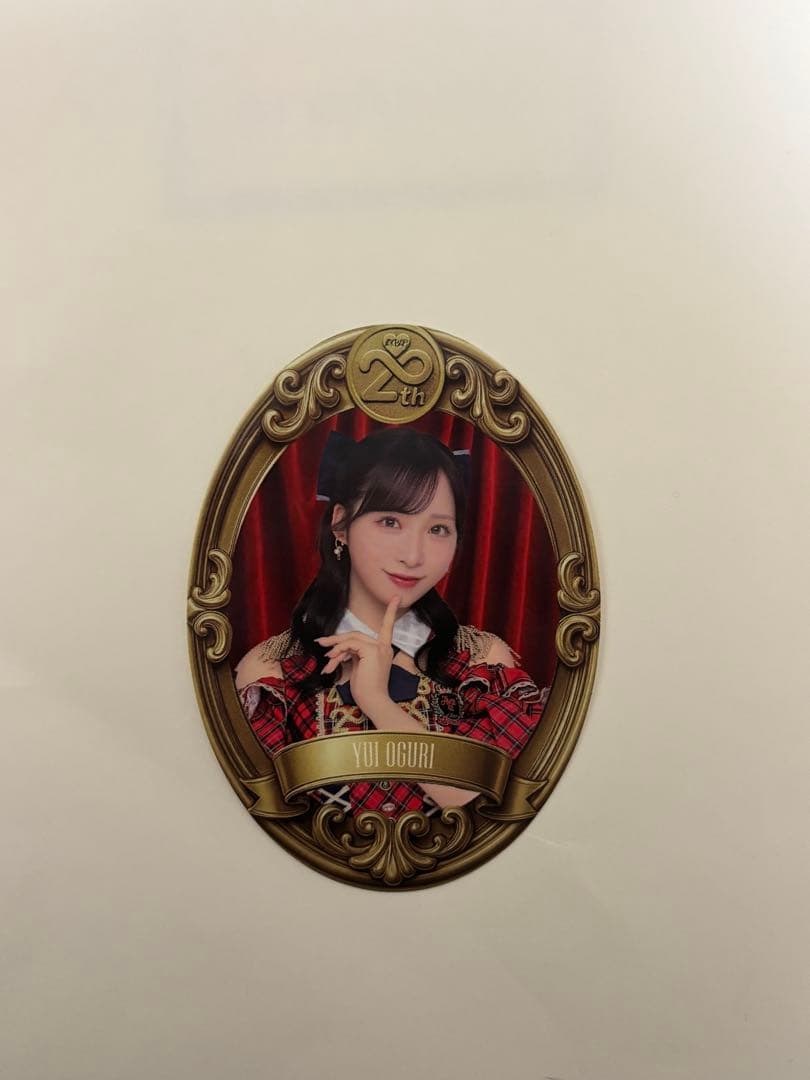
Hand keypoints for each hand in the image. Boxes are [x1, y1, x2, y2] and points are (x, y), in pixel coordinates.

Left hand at [315, 595, 400, 714]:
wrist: (374, 701)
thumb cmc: (366, 690)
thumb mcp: (359, 668)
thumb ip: (354, 654)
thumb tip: (338, 650)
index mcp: (383, 649)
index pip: (388, 627)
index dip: (391, 612)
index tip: (396, 598)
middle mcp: (383, 646)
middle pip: (356, 634)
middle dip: (337, 639)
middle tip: (321, 642)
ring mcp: (379, 648)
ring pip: (351, 638)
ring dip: (335, 647)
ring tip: (326, 659)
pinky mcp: (371, 651)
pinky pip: (350, 644)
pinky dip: (338, 651)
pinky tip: (332, 662)